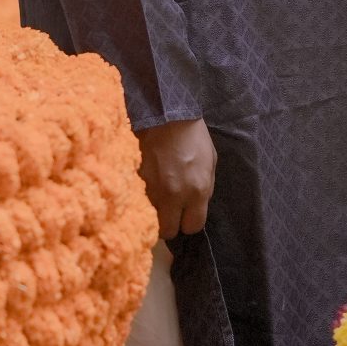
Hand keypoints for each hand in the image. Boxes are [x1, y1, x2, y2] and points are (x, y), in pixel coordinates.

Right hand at [138, 117, 216, 239]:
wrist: (166, 113)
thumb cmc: (193, 136)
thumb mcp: (210, 162)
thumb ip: (204, 188)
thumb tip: (195, 206)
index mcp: (197, 191)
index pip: (193, 226)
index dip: (190, 222)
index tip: (187, 214)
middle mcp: (174, 195)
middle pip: (168, 231)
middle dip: (171, 224)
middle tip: (170, 211)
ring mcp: (152, 189)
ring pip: (151, 217)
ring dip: (155, 210)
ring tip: (159, 194)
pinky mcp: (136, 180)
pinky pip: (140, 200)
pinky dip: (143, 196)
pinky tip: (148, 183)